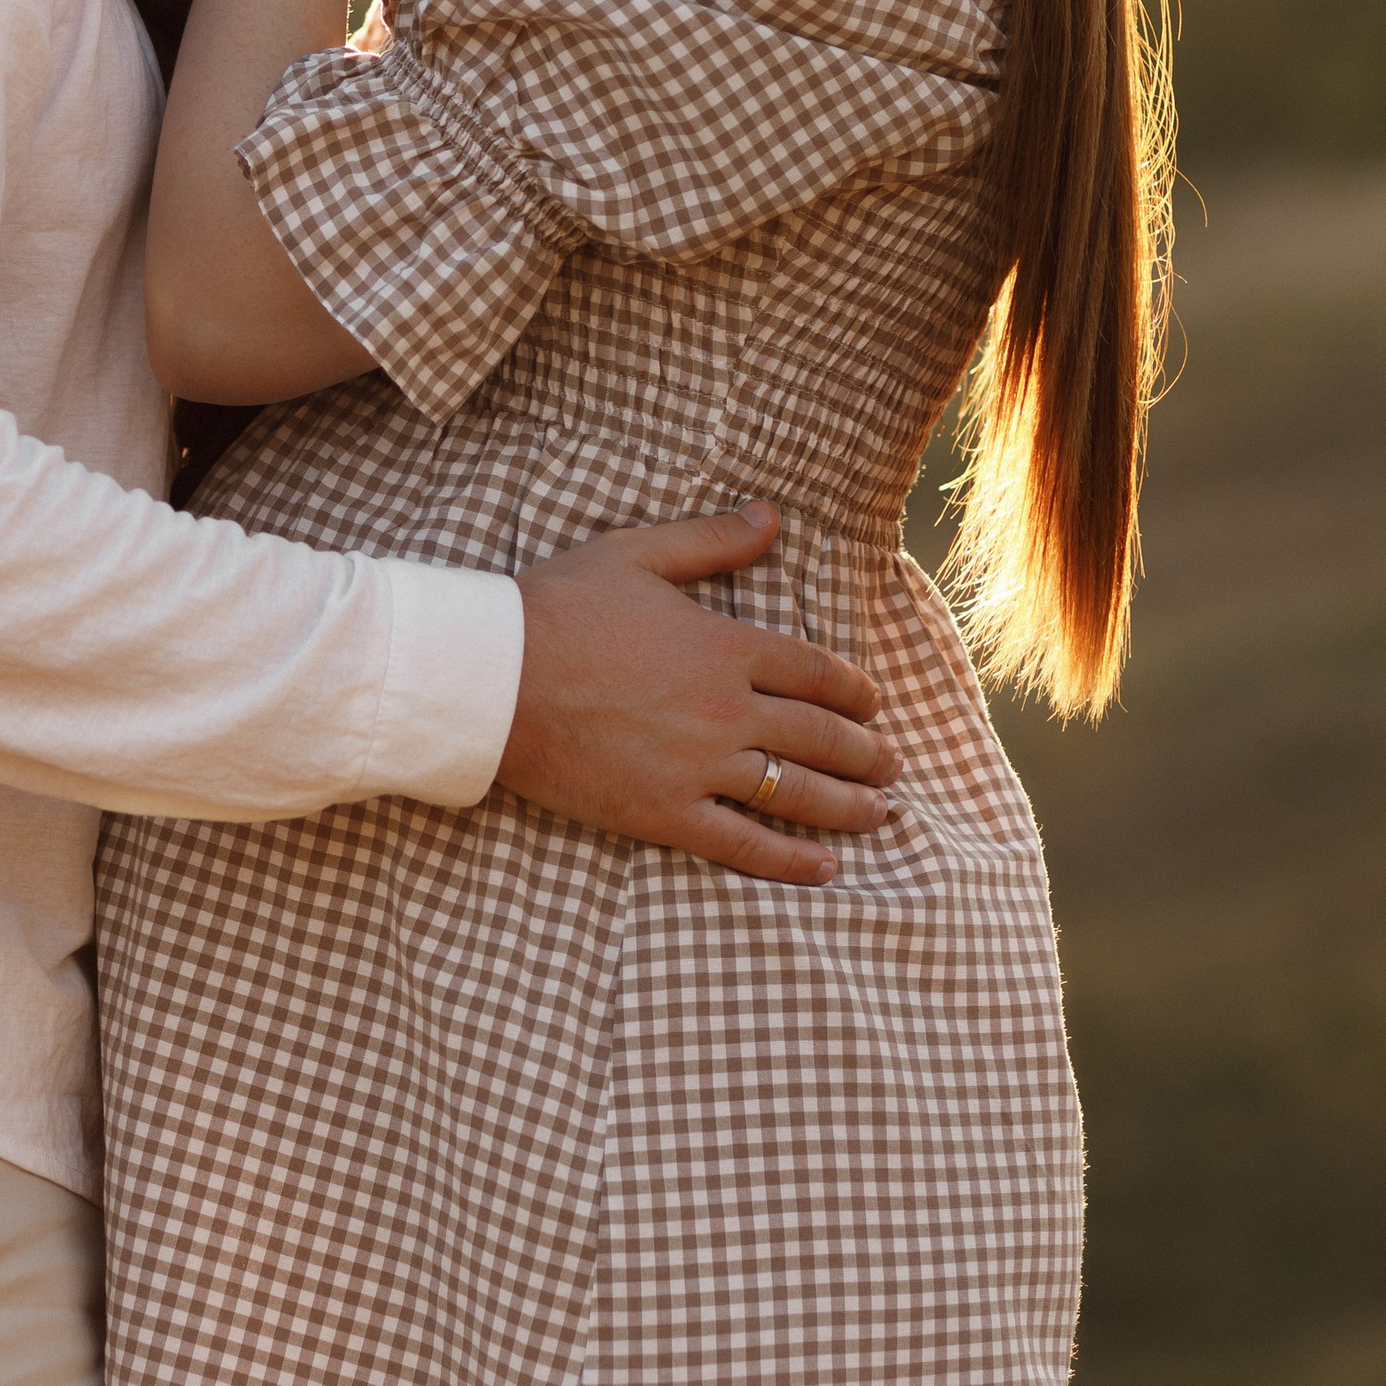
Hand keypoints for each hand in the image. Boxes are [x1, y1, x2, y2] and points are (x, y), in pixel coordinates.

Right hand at [501, 507, 898, 884]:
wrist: (492, 679)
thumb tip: (772, 517)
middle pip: (821, 736)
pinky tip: (825, 868)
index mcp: (725, 645)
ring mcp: (698, 766)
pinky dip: (790, 860)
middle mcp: (726, 709)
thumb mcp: (636, 553)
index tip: (874, 705)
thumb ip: (710, 539)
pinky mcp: (664, 814)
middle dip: (868, 754)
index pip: (817, 672)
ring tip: (881, 814)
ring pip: (797, 793)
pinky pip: (743, 845)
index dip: (856, 692)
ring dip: (850, 807)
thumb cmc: (557, 608)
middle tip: (892, 765)